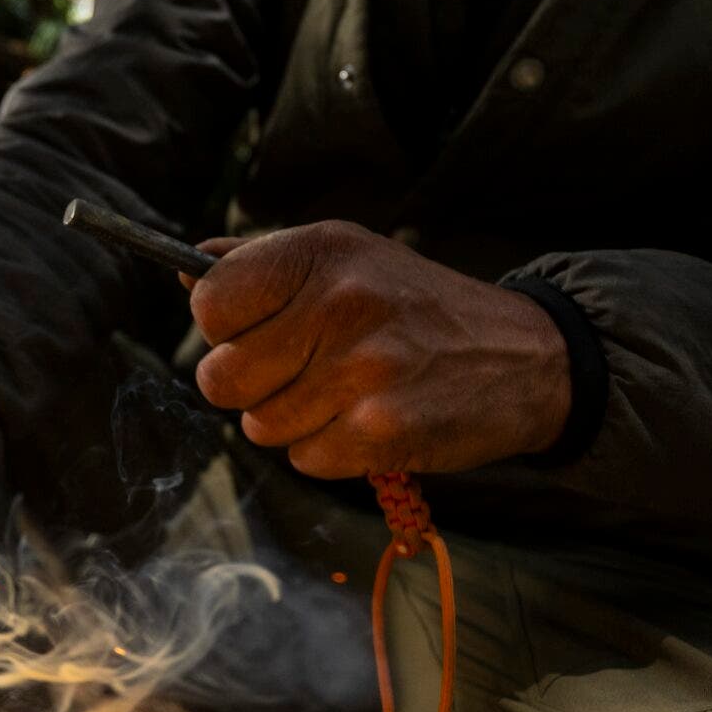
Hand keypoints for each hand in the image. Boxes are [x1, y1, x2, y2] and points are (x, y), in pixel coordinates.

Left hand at [187, 222, 570, 478]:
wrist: (526, 357)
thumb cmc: (418, 307)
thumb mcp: (349, 257)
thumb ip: (264, 263)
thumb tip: (185, 270)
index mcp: (322, 252)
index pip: (210, 301)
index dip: (224, 327)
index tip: (255, 330)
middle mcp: (340, 303)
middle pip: (221, 376)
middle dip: (250, 385)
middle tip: (302, 371)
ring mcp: (361, 369)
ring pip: (260, 425)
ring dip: (294, 421)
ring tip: (346, 393)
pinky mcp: (381, 430)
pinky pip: (305, 459)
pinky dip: (330, 450)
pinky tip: (370, 420)